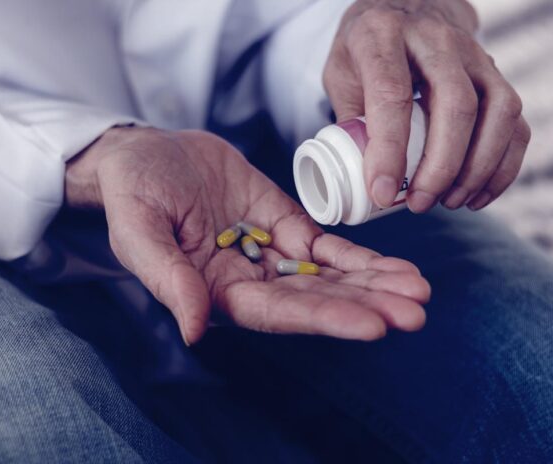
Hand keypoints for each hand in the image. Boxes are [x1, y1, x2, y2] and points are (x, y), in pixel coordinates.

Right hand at [66, 127, 429, 344]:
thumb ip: (168, 278)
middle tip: (416, 311)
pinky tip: (396, 266)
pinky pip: (326, 244)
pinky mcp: (284, 223)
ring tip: (419, 289)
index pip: (277, 312)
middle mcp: (250, 281)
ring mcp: (270, 253)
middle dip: (365, 305)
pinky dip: (360, 257)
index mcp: (215, 291)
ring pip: (329, 274)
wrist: (146, 154)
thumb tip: (195, 330)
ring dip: (373, 283)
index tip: (373, 325)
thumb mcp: (139, 230)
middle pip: (315, 298)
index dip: (325, 318)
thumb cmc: (134, 192)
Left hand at [324, 0, 530, 212]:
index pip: (392, 94)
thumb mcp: (340, 74)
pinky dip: (502, 166)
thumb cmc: (366, 51)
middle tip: (419, 203)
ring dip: (478, 169)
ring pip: (498, 111)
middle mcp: (436, 38)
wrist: (406, 8)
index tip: (381, 192)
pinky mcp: (497, 74)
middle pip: (455, 105)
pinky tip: (476, 195)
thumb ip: (349, 119)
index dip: (389, 150)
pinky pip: (516, 122)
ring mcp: (474, 53)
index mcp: (383, 35)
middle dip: (440, 167)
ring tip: (450, 202)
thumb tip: (363, 178)